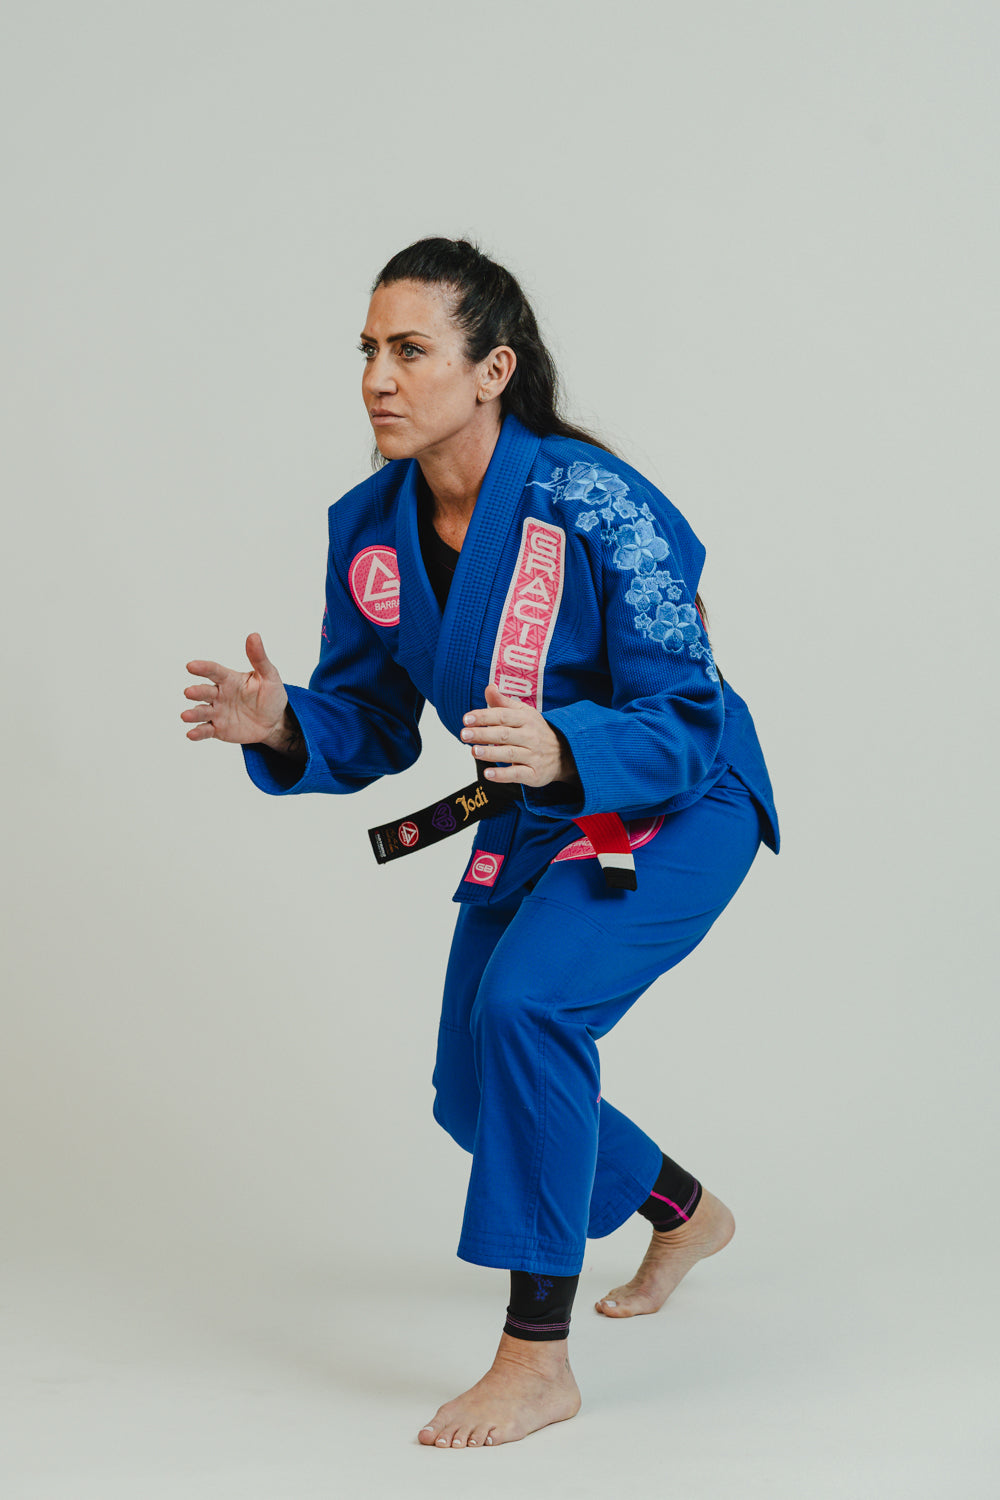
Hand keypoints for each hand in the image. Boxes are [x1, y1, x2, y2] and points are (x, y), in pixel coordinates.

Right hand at [182, 633, 290, 746]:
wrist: (275, 722)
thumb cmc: (271, 695)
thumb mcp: (269, 676)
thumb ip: (259, 658)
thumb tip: (254, 636)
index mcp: (230, 679)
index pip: (214, 671)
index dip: (203, 668)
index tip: (191, 666)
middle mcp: (219, 695)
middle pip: (205, 692)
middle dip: (196, 692)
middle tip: (189, 692)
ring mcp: (217, 712)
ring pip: (201, 712)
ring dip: (193, 713)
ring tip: (186, 715)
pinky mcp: (218, 729)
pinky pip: (206, 730)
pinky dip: (198, 732)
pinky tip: (191, 734)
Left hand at [460, 684, 577, 787]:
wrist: (564, 754)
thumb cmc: (536, 731)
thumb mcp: (523, 713)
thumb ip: (503, 703)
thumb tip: (489, 687)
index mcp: (526, 719)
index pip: (503, 716)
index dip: (484, 716)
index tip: (466, 719)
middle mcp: (531, 736)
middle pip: (504, 734)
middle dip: (483, 734)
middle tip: (464, 734)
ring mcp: (533, 755)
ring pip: (510, 753)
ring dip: (491, 753)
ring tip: (474, 751)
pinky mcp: (534, 773)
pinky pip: (517, 774)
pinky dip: (502, 775)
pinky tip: (488, 774)